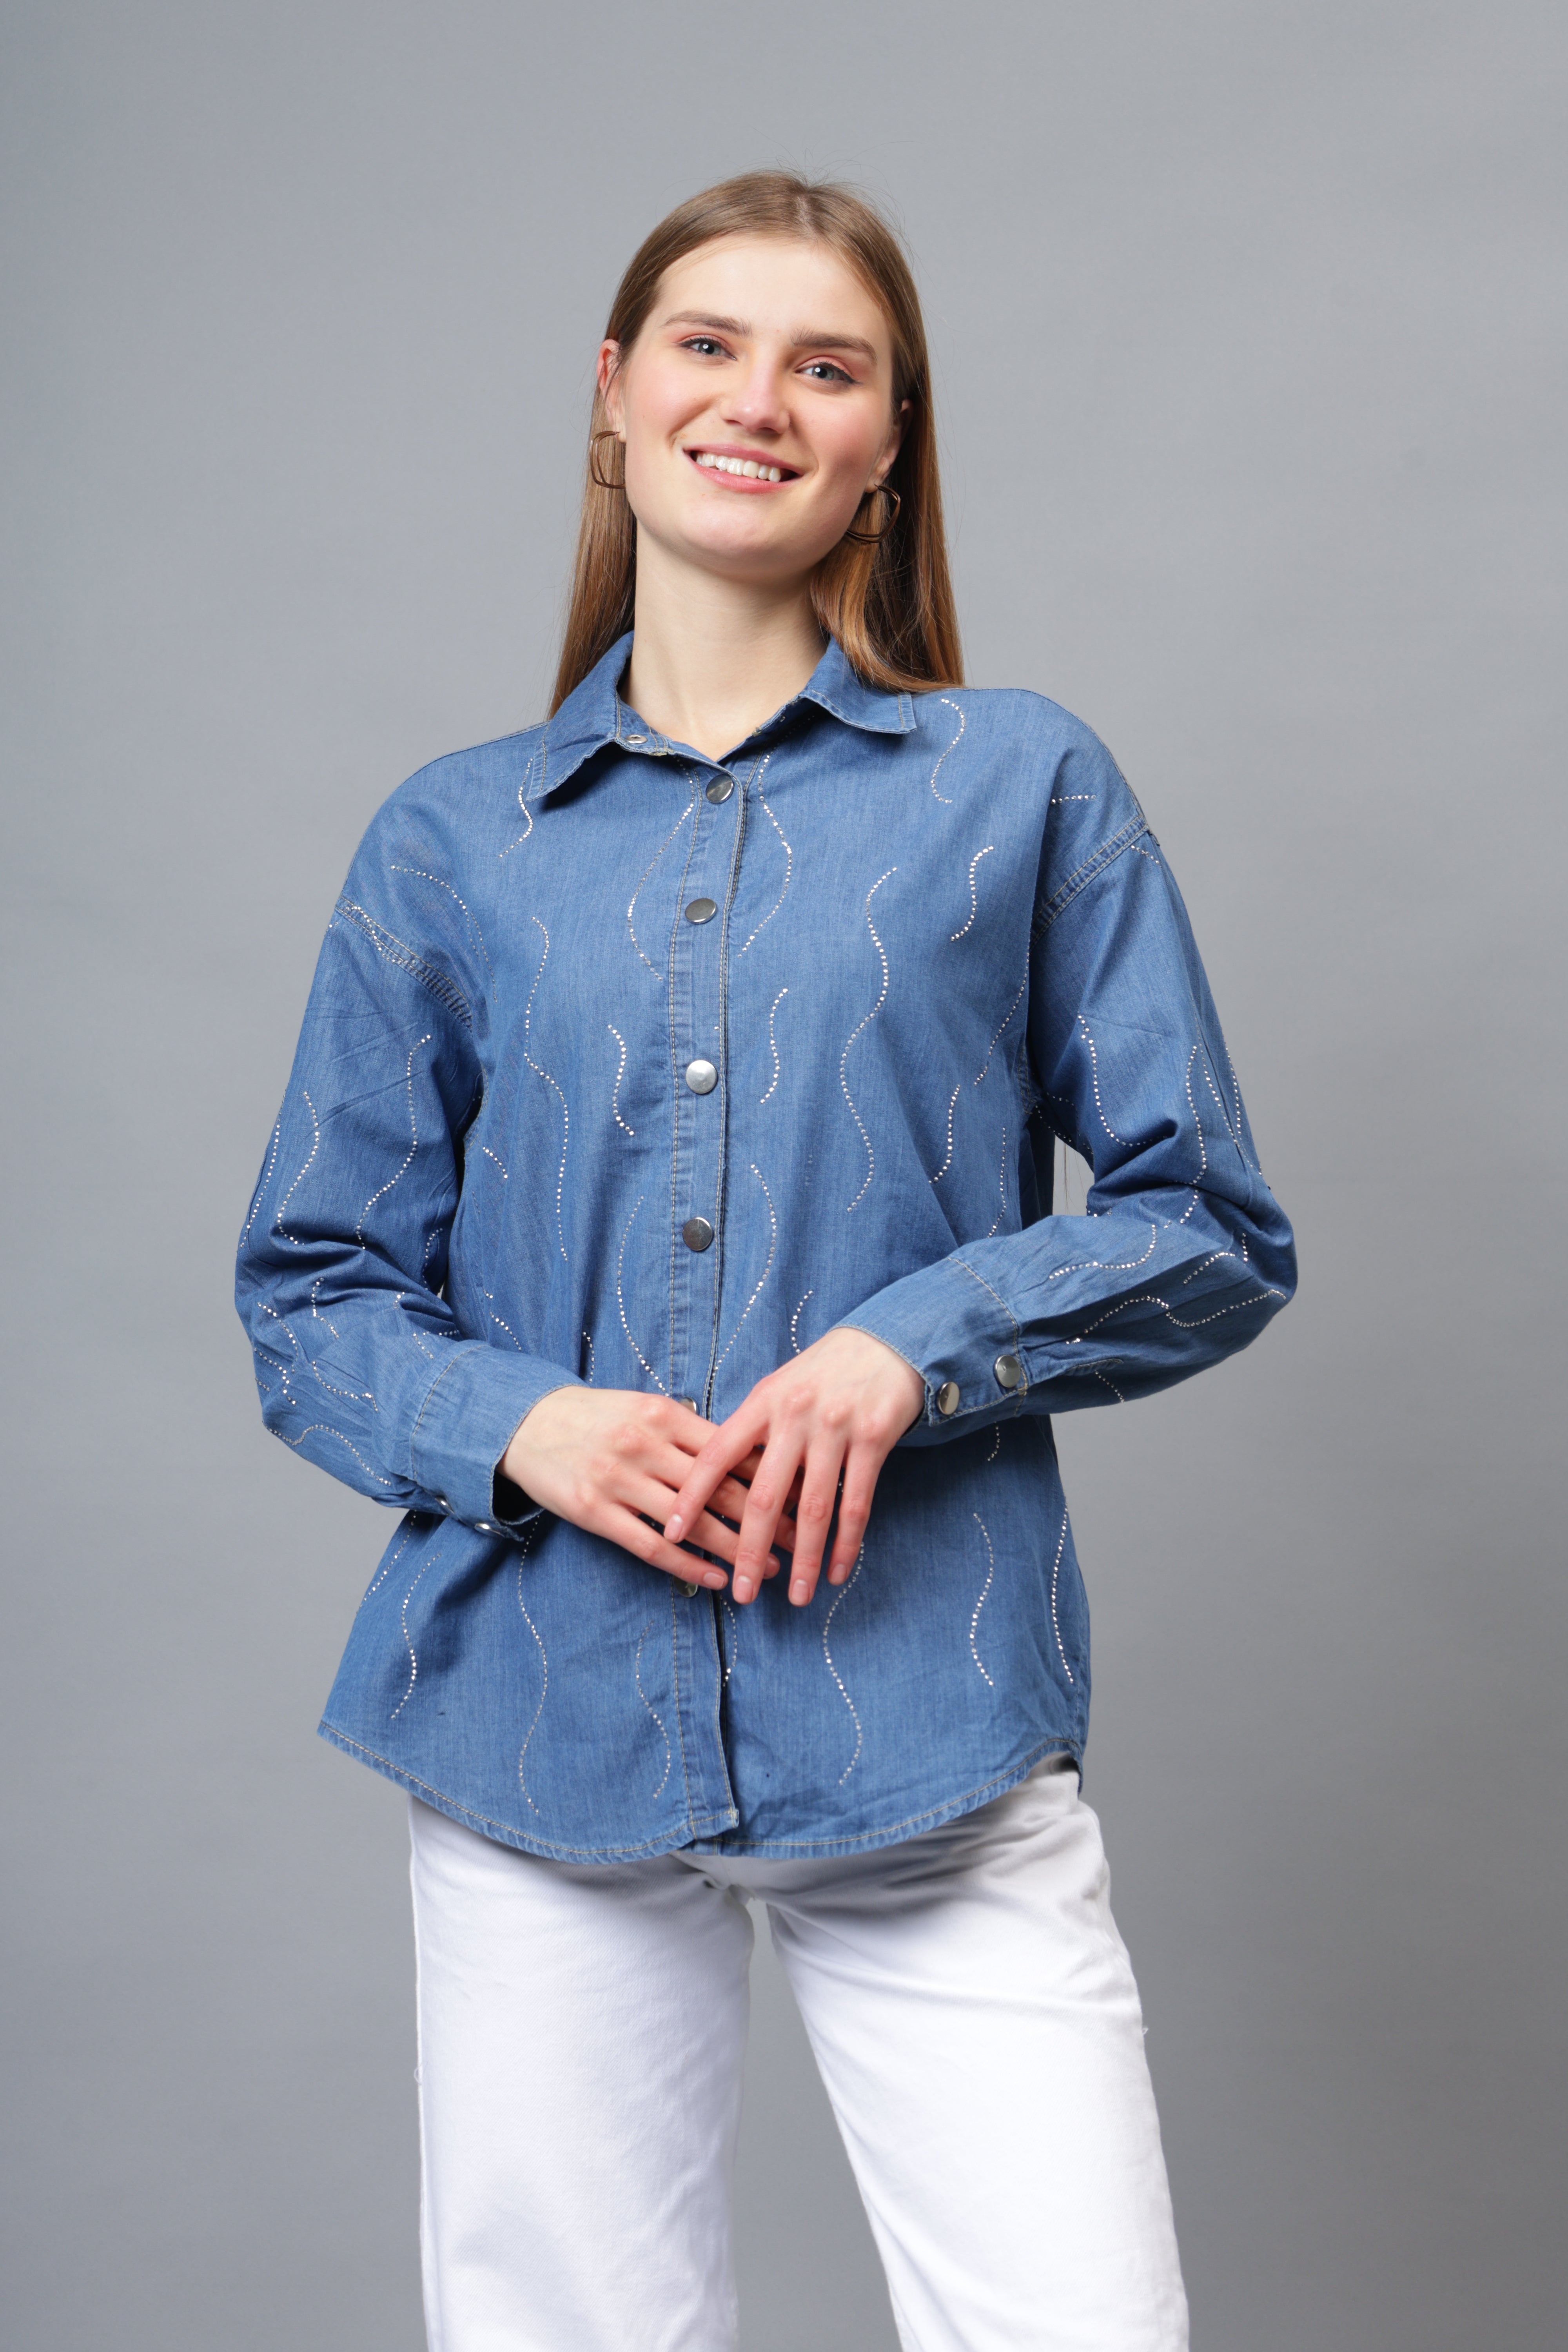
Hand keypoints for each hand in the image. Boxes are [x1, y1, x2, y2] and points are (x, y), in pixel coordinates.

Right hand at [500, 1386, 796, 1586]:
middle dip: (766, 1518)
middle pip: (719, 1488)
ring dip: (736, 1549)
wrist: (526, 1423)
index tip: (802, 1495)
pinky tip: (715, 1579)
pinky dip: (687, 1566)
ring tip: (769, 1568)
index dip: (770, 1475)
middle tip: (800, 1539)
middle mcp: (644, 1446)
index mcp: (663, 1415)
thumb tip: (744, 1452)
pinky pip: (650, 1547)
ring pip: (691, 1523)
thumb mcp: (643, 1408)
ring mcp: (617, 1480)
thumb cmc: (595, 1417)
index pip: (730, 1450)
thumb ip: (687, 1430)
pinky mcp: (594, 1512)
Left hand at [663, 1329, 923, 1608]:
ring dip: (805, 1559)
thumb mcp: (779, 1390)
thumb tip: (721, 1487)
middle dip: (749, 1550)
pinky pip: (856, 1503)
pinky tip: (838, 1572)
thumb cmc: (822, 1374)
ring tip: (798, 1596)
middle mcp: (794, 1415)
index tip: (670, 1534)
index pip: (716, 1455)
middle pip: (764, 1495)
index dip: (691, 1497)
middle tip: (741, 1593)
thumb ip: (752, 1432)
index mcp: (762, 1403)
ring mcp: (835, 1428)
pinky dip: (847, 1543)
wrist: (885, 1343)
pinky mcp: (873, 1439)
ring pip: (813, 1508)